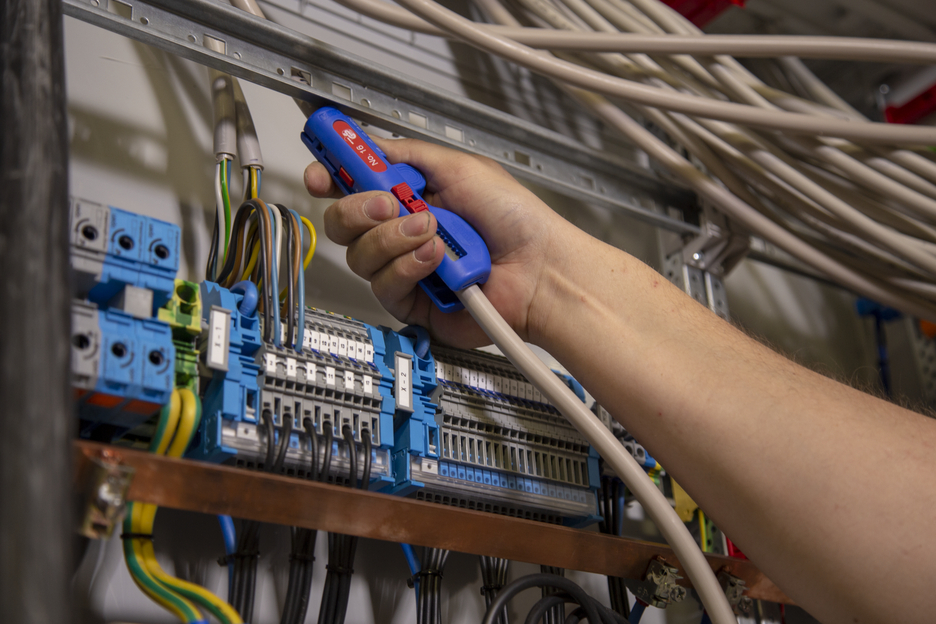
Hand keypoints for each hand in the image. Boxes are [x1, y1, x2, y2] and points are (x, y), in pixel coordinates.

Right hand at [304, 137, 571, 347]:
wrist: (540, 269)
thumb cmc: (516, 220)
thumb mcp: (460, 168)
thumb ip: (408, 154)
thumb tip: (369, 143)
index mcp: (410, 196)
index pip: (352, 185)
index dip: (330, 176)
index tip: (320, 171)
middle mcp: (401, 232)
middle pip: (342, 223)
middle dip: (357, 209)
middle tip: (387, 203)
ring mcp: (404, 267)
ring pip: (359, 255)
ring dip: (394, 239)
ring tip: (433, 232)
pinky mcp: (411, 302)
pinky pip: (384, 284)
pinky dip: (409, 266)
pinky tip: (437, 259)